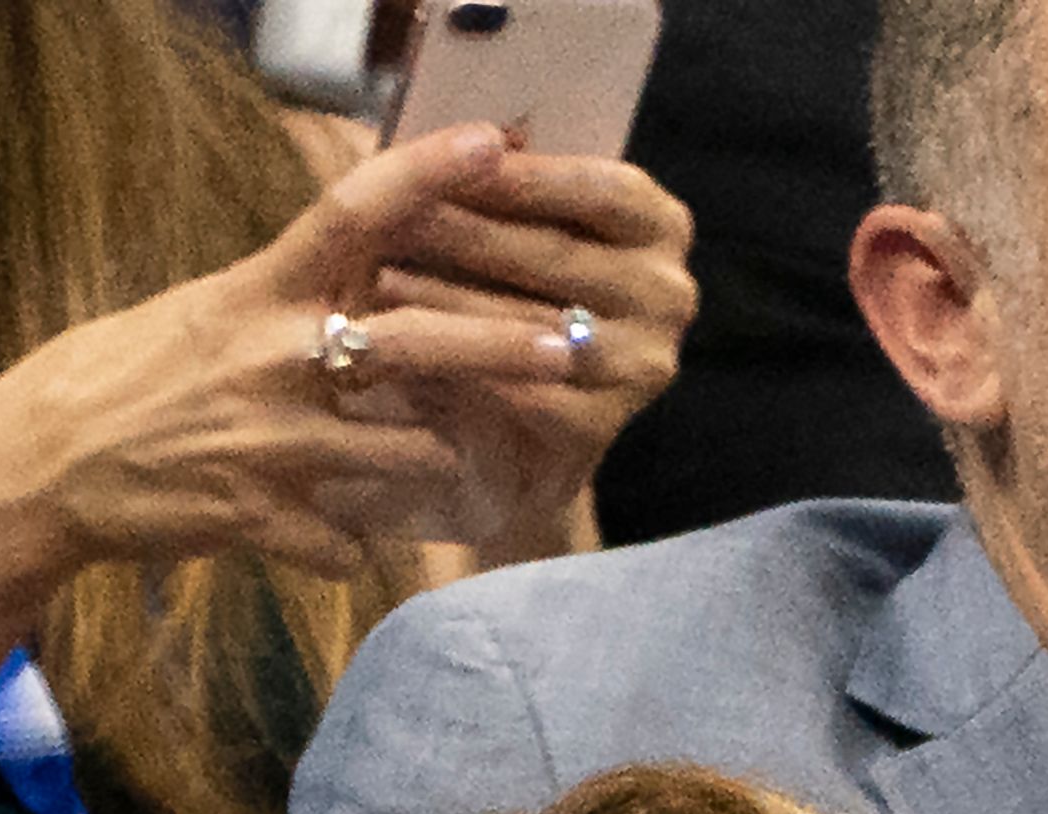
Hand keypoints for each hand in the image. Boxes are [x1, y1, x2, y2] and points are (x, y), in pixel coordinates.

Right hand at [0, 127, 669, 694]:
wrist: (40, 469)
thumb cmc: (122, 380)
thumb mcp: (205, 312)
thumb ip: (289, 297)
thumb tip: (365, 270)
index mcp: (257, 290)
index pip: (353, 210)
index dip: (431, 172)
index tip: (499, 143)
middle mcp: (272, 358)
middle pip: (418, 339)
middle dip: (507, 345)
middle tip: (575, 348)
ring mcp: (269, 443)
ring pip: (403, 453)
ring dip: (440, 462)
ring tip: (460, 466)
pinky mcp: (255, 519)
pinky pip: (344, 543)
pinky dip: (356, 547)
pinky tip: (351, 547)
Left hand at [367, 141, 695, 559]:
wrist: (518, 446)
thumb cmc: (510, 313)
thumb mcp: (516, 241)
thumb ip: (508, 191)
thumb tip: (470, 133)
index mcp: (661, 227)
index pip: (598, 187)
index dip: (521, 176)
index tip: (446, 156)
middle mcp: (668, 294)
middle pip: (557, 255)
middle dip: (467, 234)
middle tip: (393, 217)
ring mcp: (643, 364)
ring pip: (533, 324)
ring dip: (448, 301)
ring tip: (379, 279)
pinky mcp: (604, 428)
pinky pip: (519, 390)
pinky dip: (457, 369)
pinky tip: (401, 352)